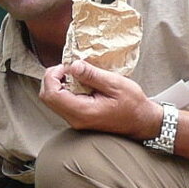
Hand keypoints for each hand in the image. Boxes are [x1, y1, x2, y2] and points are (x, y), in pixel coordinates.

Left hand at [39, 60, 163, 139]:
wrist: (141, 122)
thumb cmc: (132, 104)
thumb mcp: (116, 84)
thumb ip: (92, 75)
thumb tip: (73, 65)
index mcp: (82, 111)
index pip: (52, 95)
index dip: (53, 76)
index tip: (67, 66)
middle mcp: (74, 119)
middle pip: (47, 98)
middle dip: (51, 78)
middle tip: (68, 67)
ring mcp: (75, 120)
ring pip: (52, 101)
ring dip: (57, 84)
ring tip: (74, 74)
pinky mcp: (77, 118)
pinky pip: (61, 103)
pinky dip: (64, 90)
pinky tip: (78, 82)